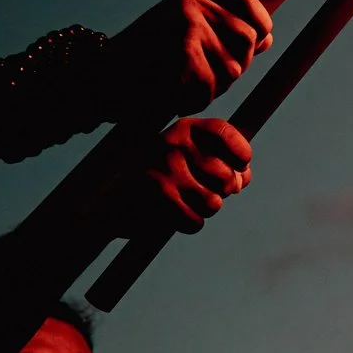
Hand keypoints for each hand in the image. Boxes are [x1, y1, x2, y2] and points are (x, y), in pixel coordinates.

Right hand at [104, 0, 273, 118]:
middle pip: (247, 41)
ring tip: (177, 87)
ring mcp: (187, 25)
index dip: (260, 28)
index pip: (250, 5)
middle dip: (233, 68)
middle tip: (198, 80)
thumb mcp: (181, 39)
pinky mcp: (182, 50)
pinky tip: (170, 98)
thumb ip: (221, 36)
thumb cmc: (134, 67)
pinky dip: (192, 100)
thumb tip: (267, 37)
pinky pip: (209, 86)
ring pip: (232, 69)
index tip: (254, 48)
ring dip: (211, 89)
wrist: (89, 80)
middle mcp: (192, 5)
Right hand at [125, 119, 252, 235]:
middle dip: (224, 192)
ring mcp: (163, 171)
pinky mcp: (157, 199)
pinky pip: (195, 221)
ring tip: (188, 201)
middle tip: (206, 190)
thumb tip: (242, 178)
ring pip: (214, 204)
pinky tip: (176, 214)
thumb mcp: (189, 156)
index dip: (241, 153)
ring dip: (207, 209)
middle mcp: (173, 145)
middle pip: (226, 177)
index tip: (241, 165)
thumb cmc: (163, 176)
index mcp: (184, 130)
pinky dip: (191, 223)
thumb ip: (223, 161)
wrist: (111, 200)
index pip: (225, 133)